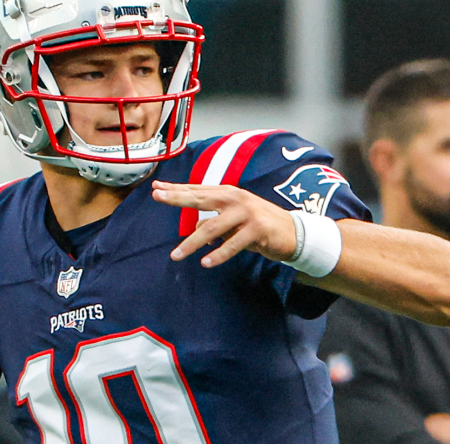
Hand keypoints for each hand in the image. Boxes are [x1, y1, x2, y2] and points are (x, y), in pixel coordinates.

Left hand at [151, 181, 297, 266]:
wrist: (293, 232)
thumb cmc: (258, 224)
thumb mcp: (234, 218)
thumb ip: (214, 218)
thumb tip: (193, 225)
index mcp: (228, 193)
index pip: (197, 189)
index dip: (176, 188)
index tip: (156, 187)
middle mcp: (235, 198)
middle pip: (200, 198)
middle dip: (177, 198)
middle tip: (157, 197)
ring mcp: (246, 212)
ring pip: (212, 227)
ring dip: (192, 243)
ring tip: (176, 255)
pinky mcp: (257, 229)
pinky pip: (232, 244)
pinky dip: (218, 254)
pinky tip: (205, 262)